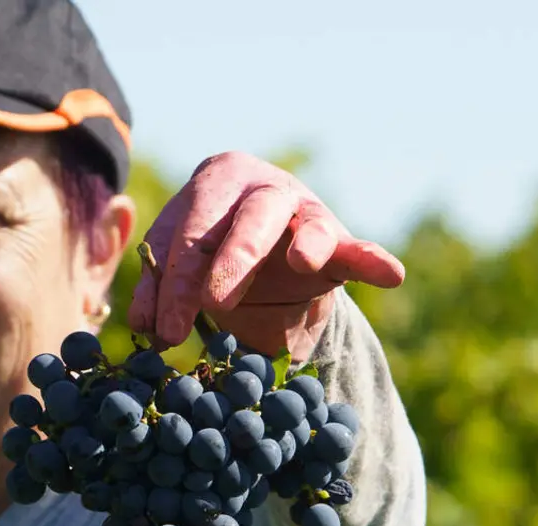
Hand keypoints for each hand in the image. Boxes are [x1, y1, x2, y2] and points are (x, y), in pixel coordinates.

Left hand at [127, 152, 405, 360]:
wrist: (264, 273)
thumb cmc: (211, 262)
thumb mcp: (180, 274)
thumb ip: (160, 293)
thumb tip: (146, 324)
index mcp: (213, 184)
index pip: (190, 232)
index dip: (175, 283)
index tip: (165, 329)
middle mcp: (261, 186)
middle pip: (247, 219)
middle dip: (229, 261)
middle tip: (214, 301)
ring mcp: (306, 210)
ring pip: (306, 222)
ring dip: (306, 244)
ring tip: (303, 262)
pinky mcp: (340, 241)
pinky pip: (358, 250)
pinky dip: (373, 261)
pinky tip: (391, 275)